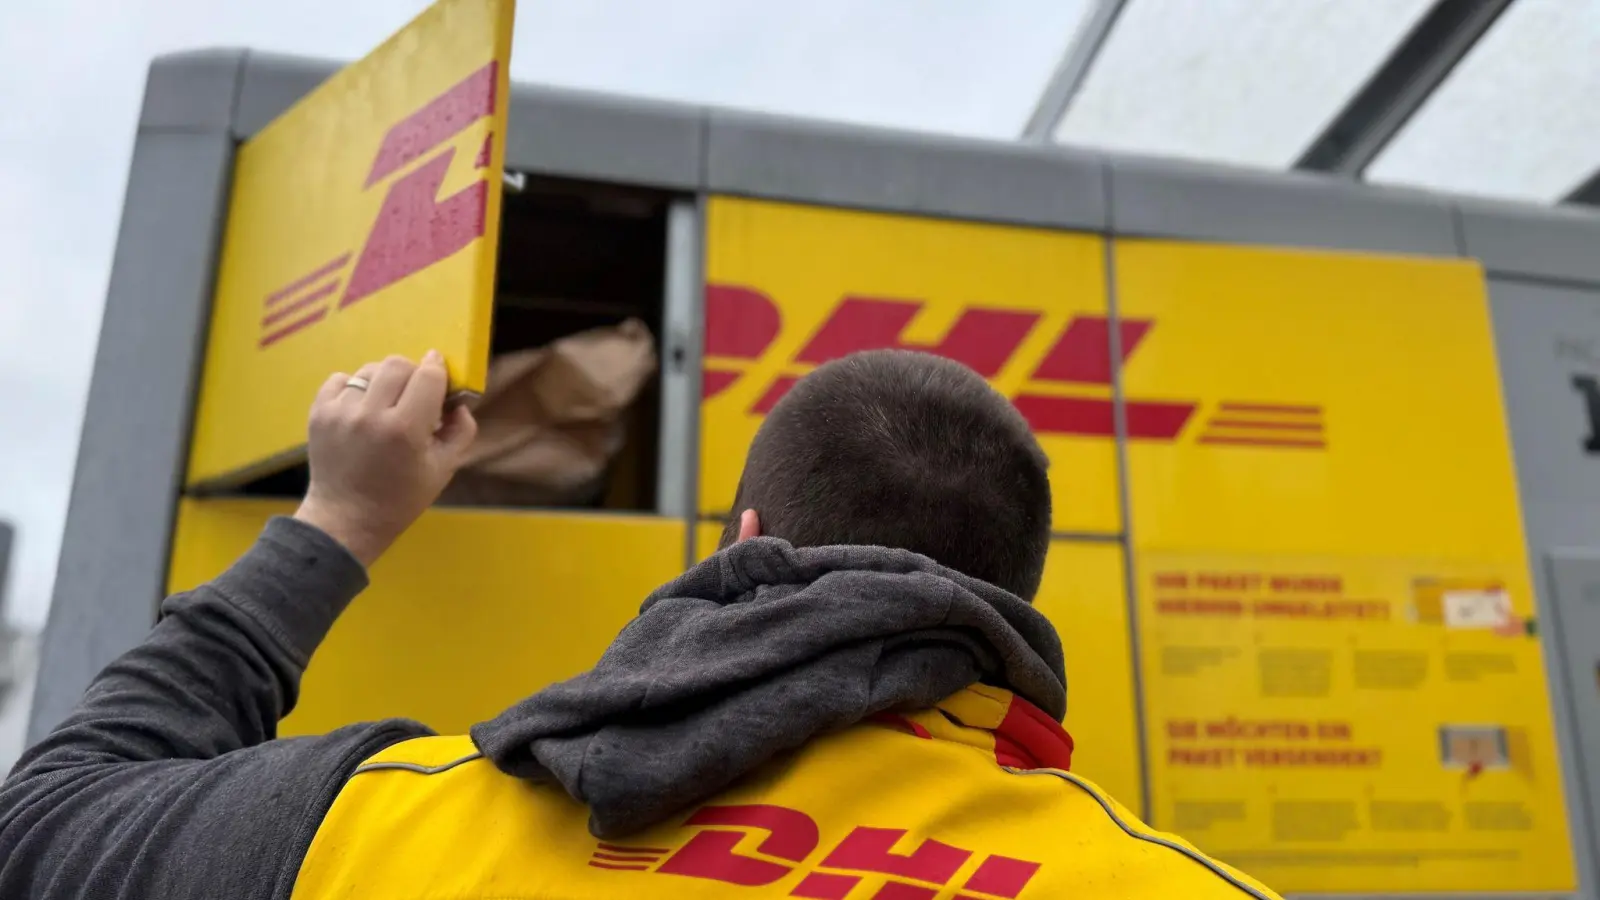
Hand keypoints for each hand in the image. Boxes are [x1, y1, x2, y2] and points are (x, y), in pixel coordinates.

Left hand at [293, 351, 477, 566]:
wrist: (346, 519)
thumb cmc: (401, 498)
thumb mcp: (443, 470)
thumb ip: (461, 431)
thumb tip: (458, 402)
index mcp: (405, 429)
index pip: (428, 375)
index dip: (439, 371)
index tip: (441, 375)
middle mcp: (371, 414)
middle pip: (398, 364)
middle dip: (413, 374)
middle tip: (414, 396)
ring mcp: (340, 412)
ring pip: (370, 370)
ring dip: (384, 381)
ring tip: (385, 405)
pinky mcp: (319, 413)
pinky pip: (341, 379)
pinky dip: (355, 388)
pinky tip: (361, 409)